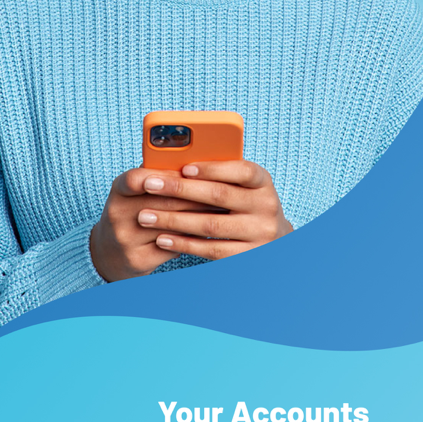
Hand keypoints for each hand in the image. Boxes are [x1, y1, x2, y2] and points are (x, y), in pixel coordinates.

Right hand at [90, 166, 212, 281]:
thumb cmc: (132, 213)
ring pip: (171, 226)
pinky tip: (207, 233)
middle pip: (163, 203)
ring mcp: (125, 239)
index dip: (165, 177)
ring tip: (221, 211)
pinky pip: (172, 247)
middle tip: (223, 191)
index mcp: (118, 191)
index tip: (191, 174)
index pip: (137, 179)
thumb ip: (158, 178)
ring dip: (200, 218)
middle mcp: (117, 214)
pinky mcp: (137, 259)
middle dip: (196, 196)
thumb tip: (195, 162)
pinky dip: (192, 240)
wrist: (108, 253)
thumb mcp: (135, 193)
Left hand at [136, 159, 292, 260]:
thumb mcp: (244, 188)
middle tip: (150, 185)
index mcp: (263, 182)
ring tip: (146, 216)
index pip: (240, 170)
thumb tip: (177, 165)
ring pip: (211, 225)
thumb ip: (220, 176)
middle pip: (219, 196)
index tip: (183, 168)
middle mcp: (266, 206)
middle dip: (180, 190)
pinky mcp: (248, 256)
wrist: (276, 242)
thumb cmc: (247, 206)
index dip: (212, 168)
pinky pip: (211, 249)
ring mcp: (260, 233)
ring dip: (174, 220)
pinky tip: (163, 239)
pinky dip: (184, 244)